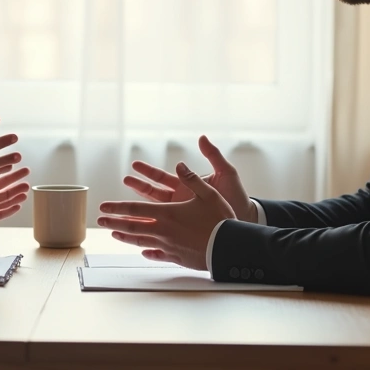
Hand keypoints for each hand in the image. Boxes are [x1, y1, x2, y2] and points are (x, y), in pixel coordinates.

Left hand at [0, 167, 30, 232]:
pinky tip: (18, 205)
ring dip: (15, 194)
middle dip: (15, 178)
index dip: (2, 168)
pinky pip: (0, 214)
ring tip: (26, 188)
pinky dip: (9, 210)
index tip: (13, 161)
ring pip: (4, 199)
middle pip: (3, 185)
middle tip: (26, 170)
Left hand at [98, 163, 234, 269]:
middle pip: (132, 226)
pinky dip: (148, 252)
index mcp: (167, 213)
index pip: (135, 209)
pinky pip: (157, 254)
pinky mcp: (177, 257)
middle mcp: (163, 231)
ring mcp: (168, 246)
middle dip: (114, 223)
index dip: (117, 208)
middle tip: (100, 221)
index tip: (103, 207)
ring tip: (114, 234)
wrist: (230, 248)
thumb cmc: (220, 219)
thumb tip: (179, 165)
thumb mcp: (208, 193)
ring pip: (141, 241)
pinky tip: (143, 251)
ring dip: (125, 237)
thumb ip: (191, 178)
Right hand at [123, 136, 255, 222]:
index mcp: (187, 186)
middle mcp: (181, 200)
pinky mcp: (185, 229)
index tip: (134, 165)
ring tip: (124, 207)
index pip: (162, 178)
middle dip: (138, 187)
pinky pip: (165, 228)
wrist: (245, 218)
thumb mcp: (226, 173)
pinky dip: (152, 229)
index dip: (147, 172)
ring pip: (155, 211)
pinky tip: (140, 231)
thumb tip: (202, 137)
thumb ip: (213, 155)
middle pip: (154, 193)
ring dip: (140, 208)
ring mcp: (182, 215)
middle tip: (124, 181)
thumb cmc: (236, 196)